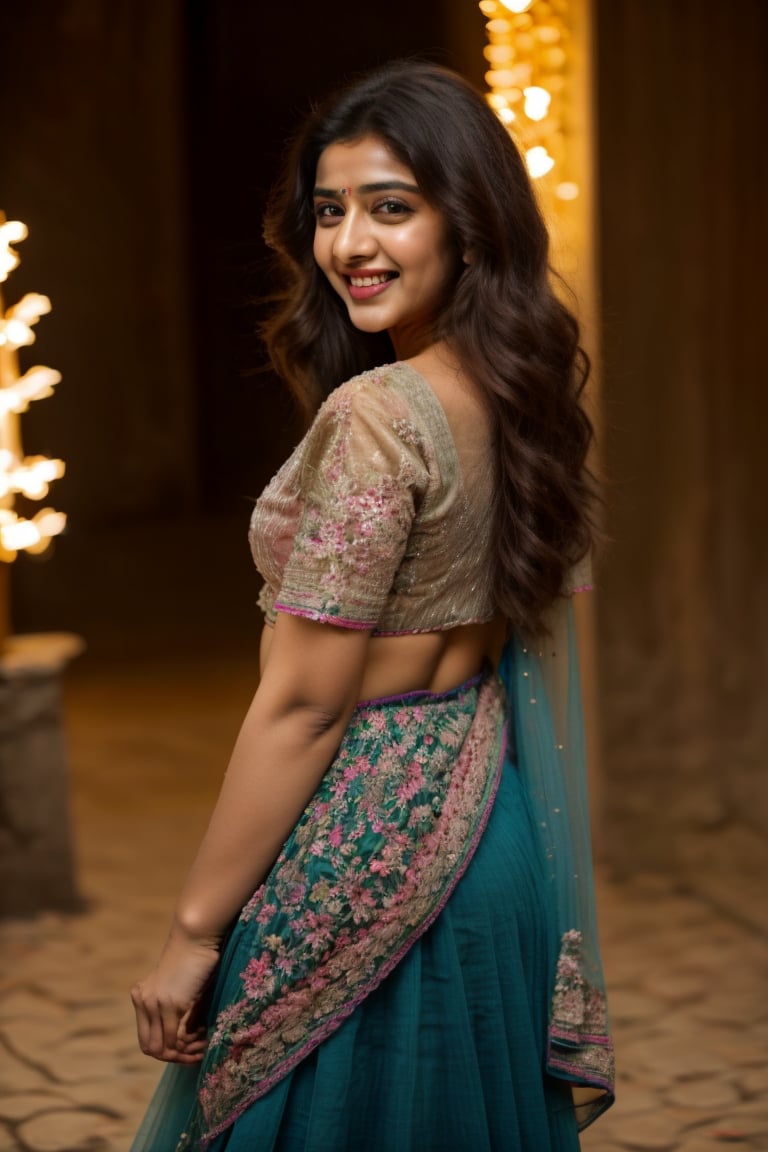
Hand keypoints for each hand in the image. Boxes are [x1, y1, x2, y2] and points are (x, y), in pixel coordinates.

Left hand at [131, 926, 220, 1062]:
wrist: (196, 936)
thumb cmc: (193, 958)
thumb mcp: (176, 986)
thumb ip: (171, 1008)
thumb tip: (181, 1040)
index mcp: (140, 997)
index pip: (145, 1039)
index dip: (164, 1051)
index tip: (186, 1051)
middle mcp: (143, 1002)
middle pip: (149, 1048)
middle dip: (172, 1057)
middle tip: (194, 1054)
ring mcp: (155, 1004)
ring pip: (161, 1047)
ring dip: (182, 1053)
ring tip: (200, 1048)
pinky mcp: (171, 1004)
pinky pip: (173, 1037)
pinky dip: (188, 1045)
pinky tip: (202, 1039)